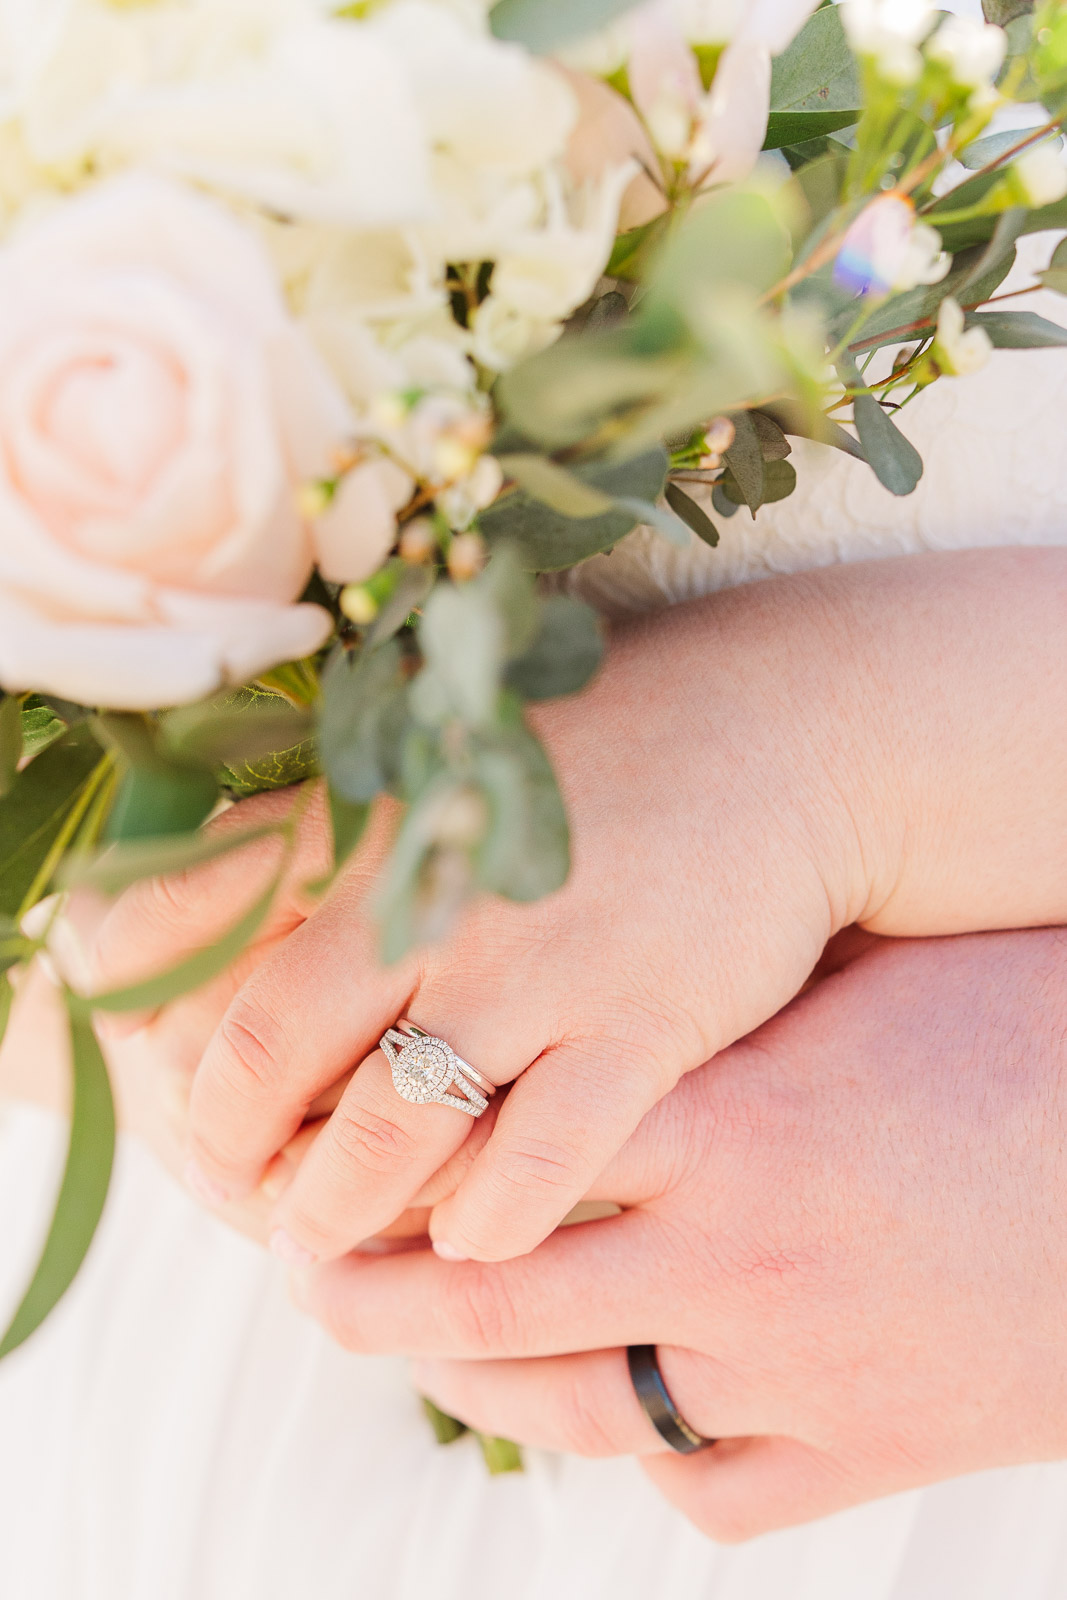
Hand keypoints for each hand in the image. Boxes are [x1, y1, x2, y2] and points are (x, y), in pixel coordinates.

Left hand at [90, 549, 1066, 1266]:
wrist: (774, 733)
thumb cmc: (598, 758)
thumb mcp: (450, 765)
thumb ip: (342, 842)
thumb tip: (240, 921)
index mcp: (371, 831)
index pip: (205, 957)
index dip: (185, 1066)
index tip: (196, 1114)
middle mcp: (434, 901)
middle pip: (279, 1059)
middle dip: (242, 1155)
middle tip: (245, 1202)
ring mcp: (538, 967)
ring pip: (393, 1128)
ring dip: (340, 1205)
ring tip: (321, 1241)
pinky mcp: (642, 1021)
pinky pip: (541, 1158)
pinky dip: (491, 1216)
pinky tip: (470, 1237)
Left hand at [295, 927, 1066, 1541]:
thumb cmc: (1032, 1024)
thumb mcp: (860, 984)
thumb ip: (718, 1007)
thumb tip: (598, 993)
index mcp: (729, 1120)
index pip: (498, 1147)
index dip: (389, 1157)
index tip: (324, 1154)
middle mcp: (737, 1254)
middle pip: (492, 1295)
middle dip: (369, 1292)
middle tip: (302, 1274)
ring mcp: (797, 1369)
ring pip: (575, 1405)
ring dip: (468, 1383)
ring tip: (406, 1351)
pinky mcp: (870, 1447)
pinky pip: (713, 1491)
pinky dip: (649, 1460)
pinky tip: (620, 1421)